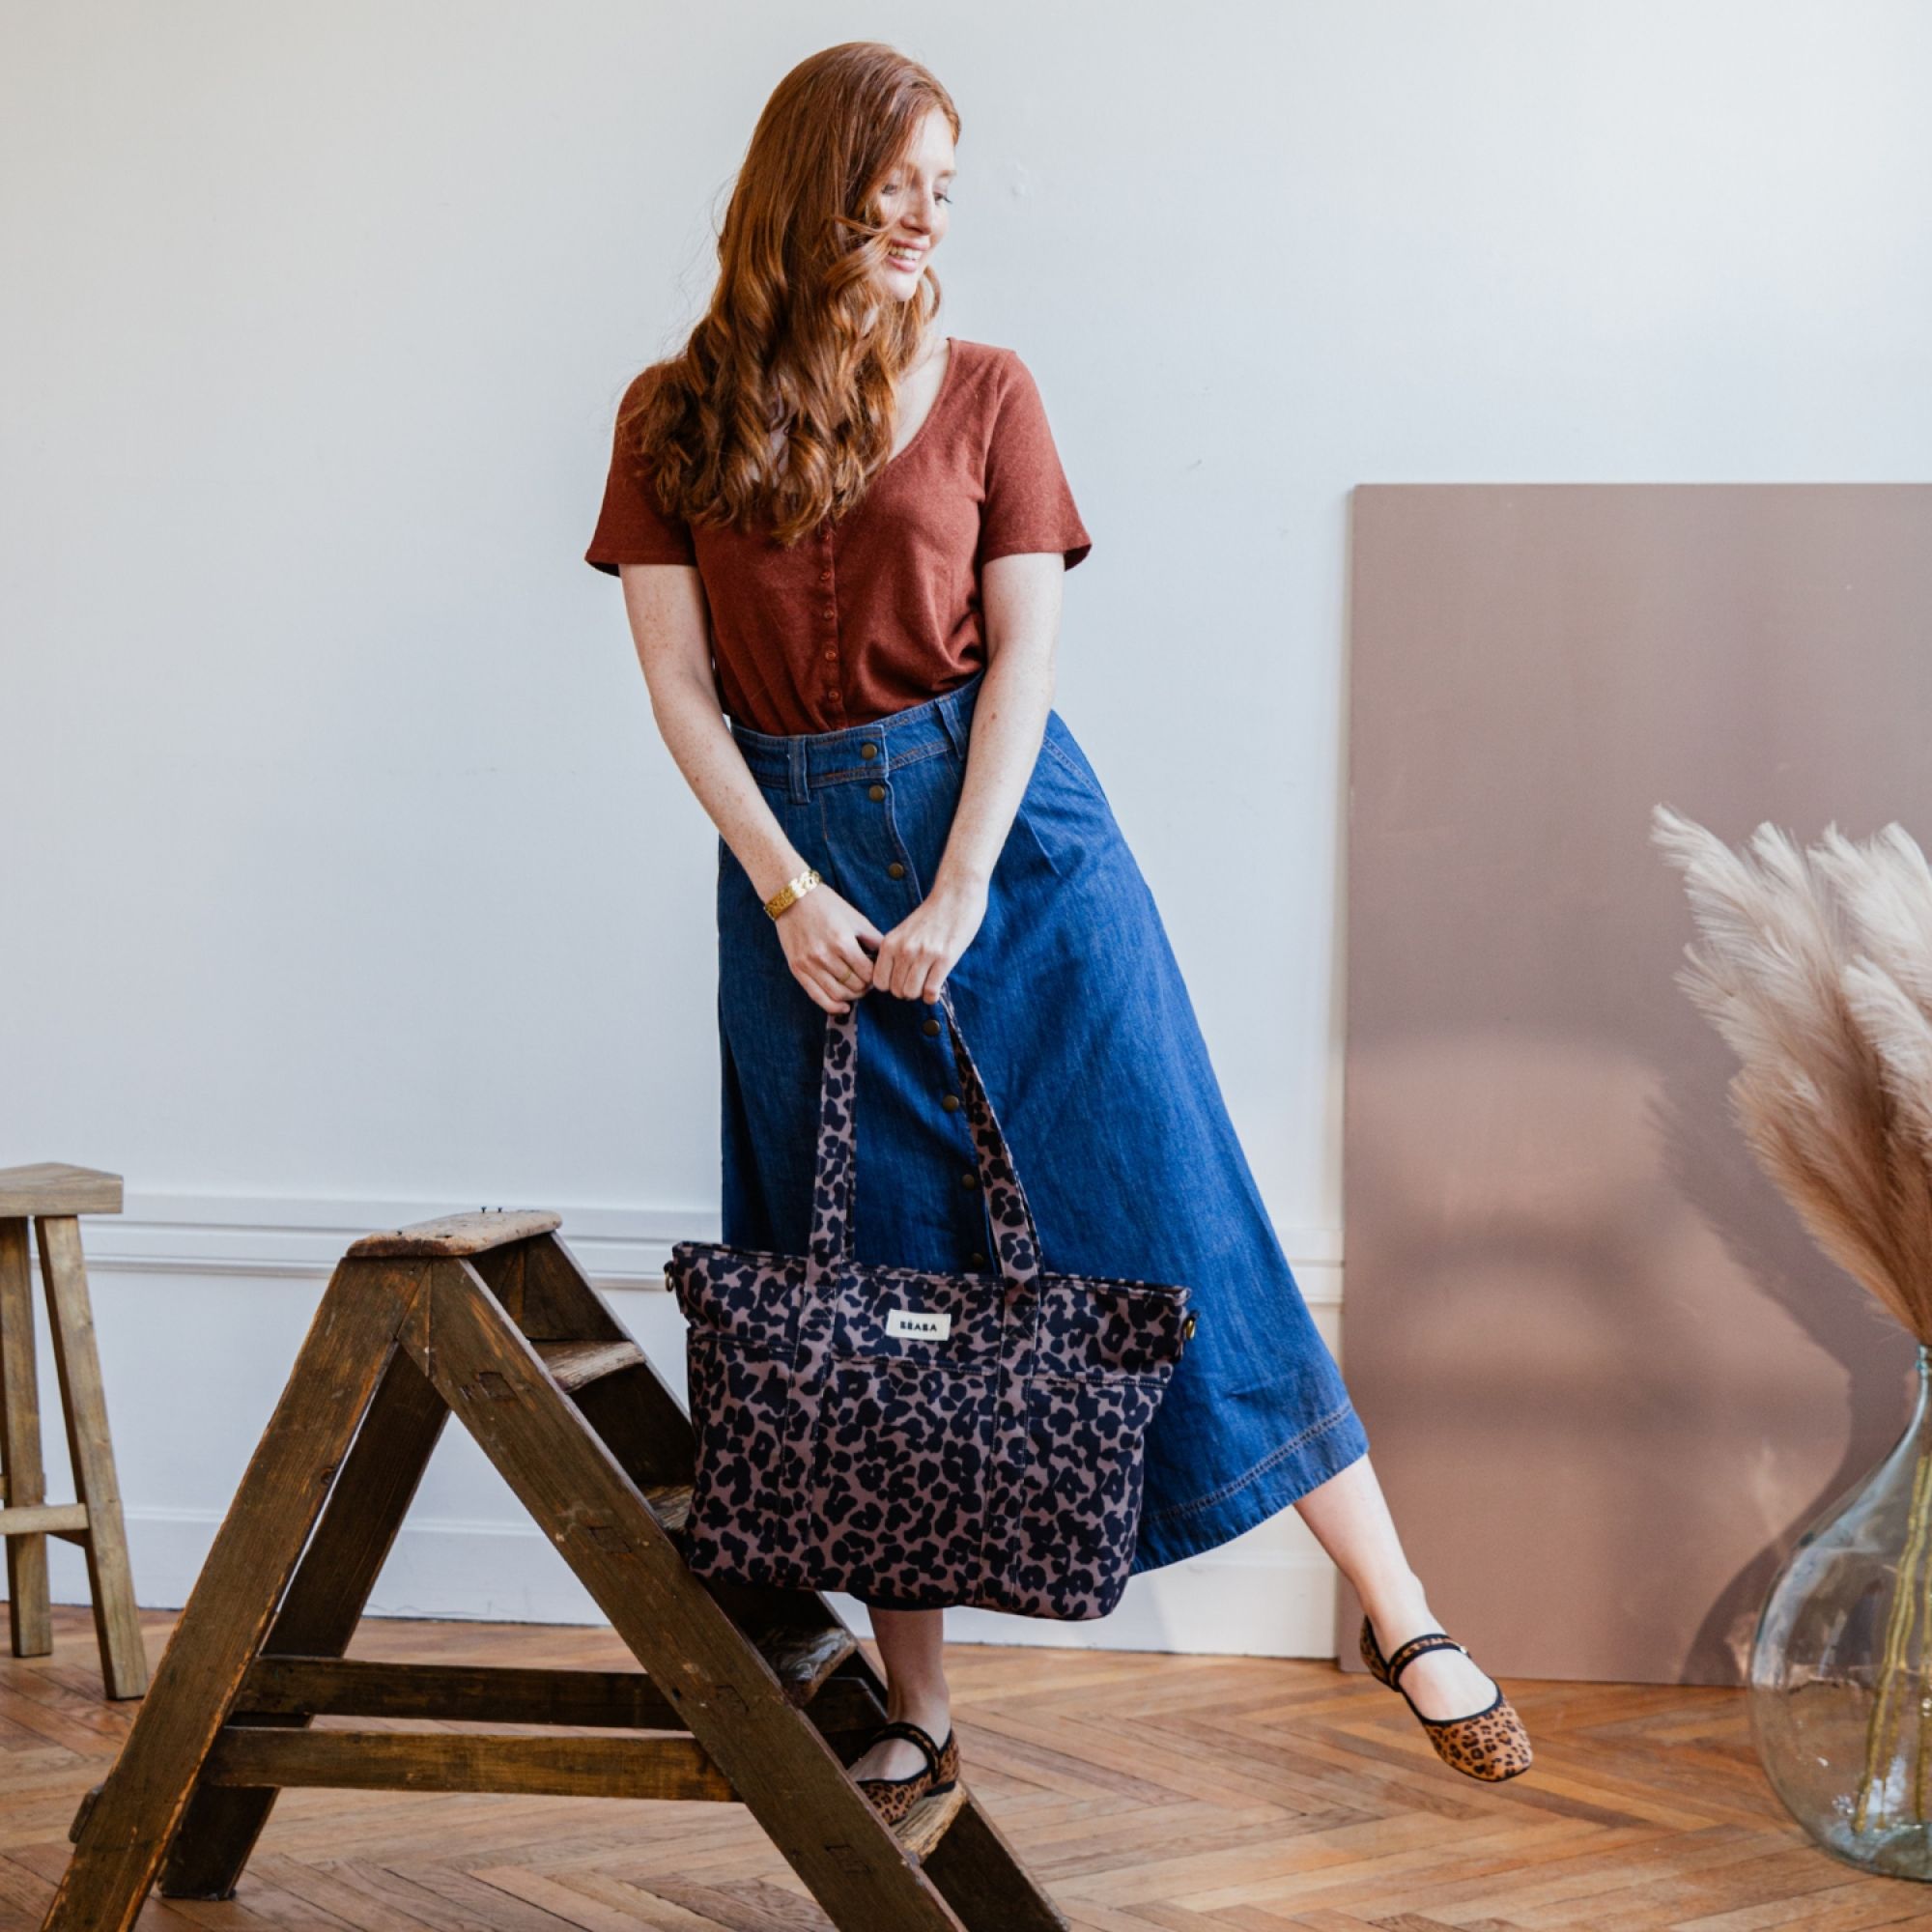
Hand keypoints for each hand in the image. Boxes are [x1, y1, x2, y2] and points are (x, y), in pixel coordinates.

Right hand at [773, 879, 884, 1014]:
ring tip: (857, 990)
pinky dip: (833, 1006)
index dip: (875, 978)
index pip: (867, 974)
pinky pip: (817, 996)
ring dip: (852, 996)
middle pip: (854, 985)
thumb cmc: (827, 905)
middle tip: (867, 982)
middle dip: (865, 987)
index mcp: (842, 942)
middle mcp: (825, 956)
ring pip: (838, 994)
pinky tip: (843, 1007)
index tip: (876, 974)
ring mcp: (809, 964)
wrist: (793, 898)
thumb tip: (889, 958)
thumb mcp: (856, 918)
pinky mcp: (797, 969)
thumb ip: (874, 939)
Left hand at [870, 874, 988, 1004]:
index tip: (901, 981)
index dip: (890, 986)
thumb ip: (895, 952)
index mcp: (890, 943)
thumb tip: (891, 980)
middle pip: (896, 990)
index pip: (879, 982)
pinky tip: (936, 989)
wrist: (956, 895)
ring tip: (926, 984)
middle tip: (917, 983)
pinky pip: (931, 991)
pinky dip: (932, 996)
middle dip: (906, 992)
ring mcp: (924, 955)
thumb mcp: (904, 931)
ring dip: (920, 994)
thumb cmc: (931, 914)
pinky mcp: (944, 958)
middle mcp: (904, 950)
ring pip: (912, 992)